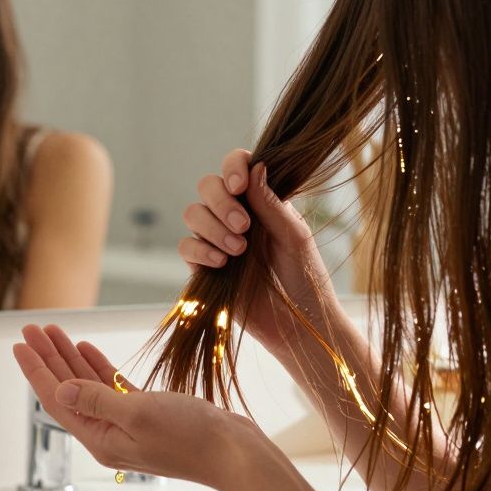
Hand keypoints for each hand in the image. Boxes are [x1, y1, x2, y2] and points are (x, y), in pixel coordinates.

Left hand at [11, 324, 266, 490]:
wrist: (235, 453)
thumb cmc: (192, 438)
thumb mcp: (139, 415)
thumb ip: (98, 400)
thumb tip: (60, 389)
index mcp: (100, 439)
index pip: (57, 399)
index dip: (36, 369)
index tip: (20, 342)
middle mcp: (109, 434)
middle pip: (68, 389)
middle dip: (49, 357)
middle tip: (32, 327)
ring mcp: (128, 425)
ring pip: (89, 385)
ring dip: (70, 357)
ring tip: (53, 331)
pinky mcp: (148, 415)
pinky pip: (112, 387)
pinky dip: (98, 366)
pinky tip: (86, 349)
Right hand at [179, 149, 337, 351]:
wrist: (295, 323)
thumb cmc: (305, 278)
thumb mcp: (294, 238)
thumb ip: (273, 204)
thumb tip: (257, 167)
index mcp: (260, 201)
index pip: (237, 167)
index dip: (233, 166)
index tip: (240, 184)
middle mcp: (235, 215)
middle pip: (208, 186)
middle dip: (222, 202)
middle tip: (244, 226)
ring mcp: (217, 240)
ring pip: (193, 213)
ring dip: (213, 227)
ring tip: (239, 249)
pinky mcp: (204, 267)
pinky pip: (186, 246)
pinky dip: (200, 250)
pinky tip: (221, 263)